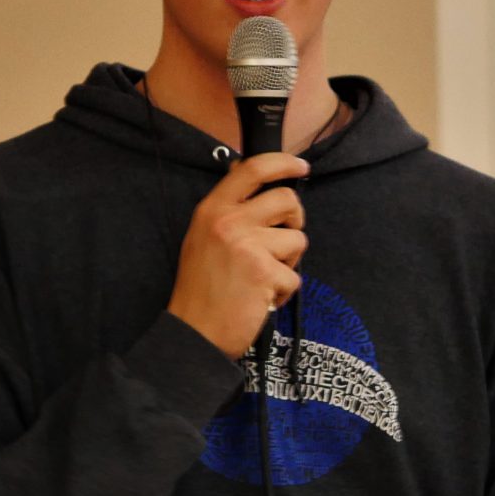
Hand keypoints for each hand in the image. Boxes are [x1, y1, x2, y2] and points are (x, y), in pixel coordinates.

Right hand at [167, 153, 309, 357]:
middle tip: (284, 239)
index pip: (253, 169)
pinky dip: (284, 291)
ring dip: (288, 262)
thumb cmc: (201, 289)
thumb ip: (228, 210)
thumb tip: (249, 179)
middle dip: (295, 220)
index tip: (301, 167)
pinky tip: (261, 298)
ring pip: (297, 240)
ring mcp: (248, 245)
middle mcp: (229, 221)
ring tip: (263, 278)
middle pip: (287, 200)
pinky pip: (295, 276)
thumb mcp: (202, 237)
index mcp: (212, 209)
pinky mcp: (265, 272)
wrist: (193, 332)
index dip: (283, 163)